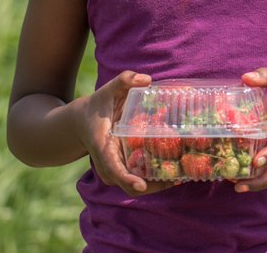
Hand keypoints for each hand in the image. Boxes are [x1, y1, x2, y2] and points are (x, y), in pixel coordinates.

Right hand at [79, 70, 169, 195]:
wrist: (82, 122)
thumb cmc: (98, 105)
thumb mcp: (107, 90)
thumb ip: (124, 81)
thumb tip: (145, 80)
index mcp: (102, 148)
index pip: (113, 168)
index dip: (127, 178)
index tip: (142, 185)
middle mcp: (108, 164)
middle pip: (130, 185)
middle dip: (153, 185)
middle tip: (179, 177)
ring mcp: (116, 170)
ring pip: (137, 186)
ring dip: (159, 184)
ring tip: (184, 174)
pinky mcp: (124, 170)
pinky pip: (141, 179)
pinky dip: (157, 178)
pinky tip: (178, 171)